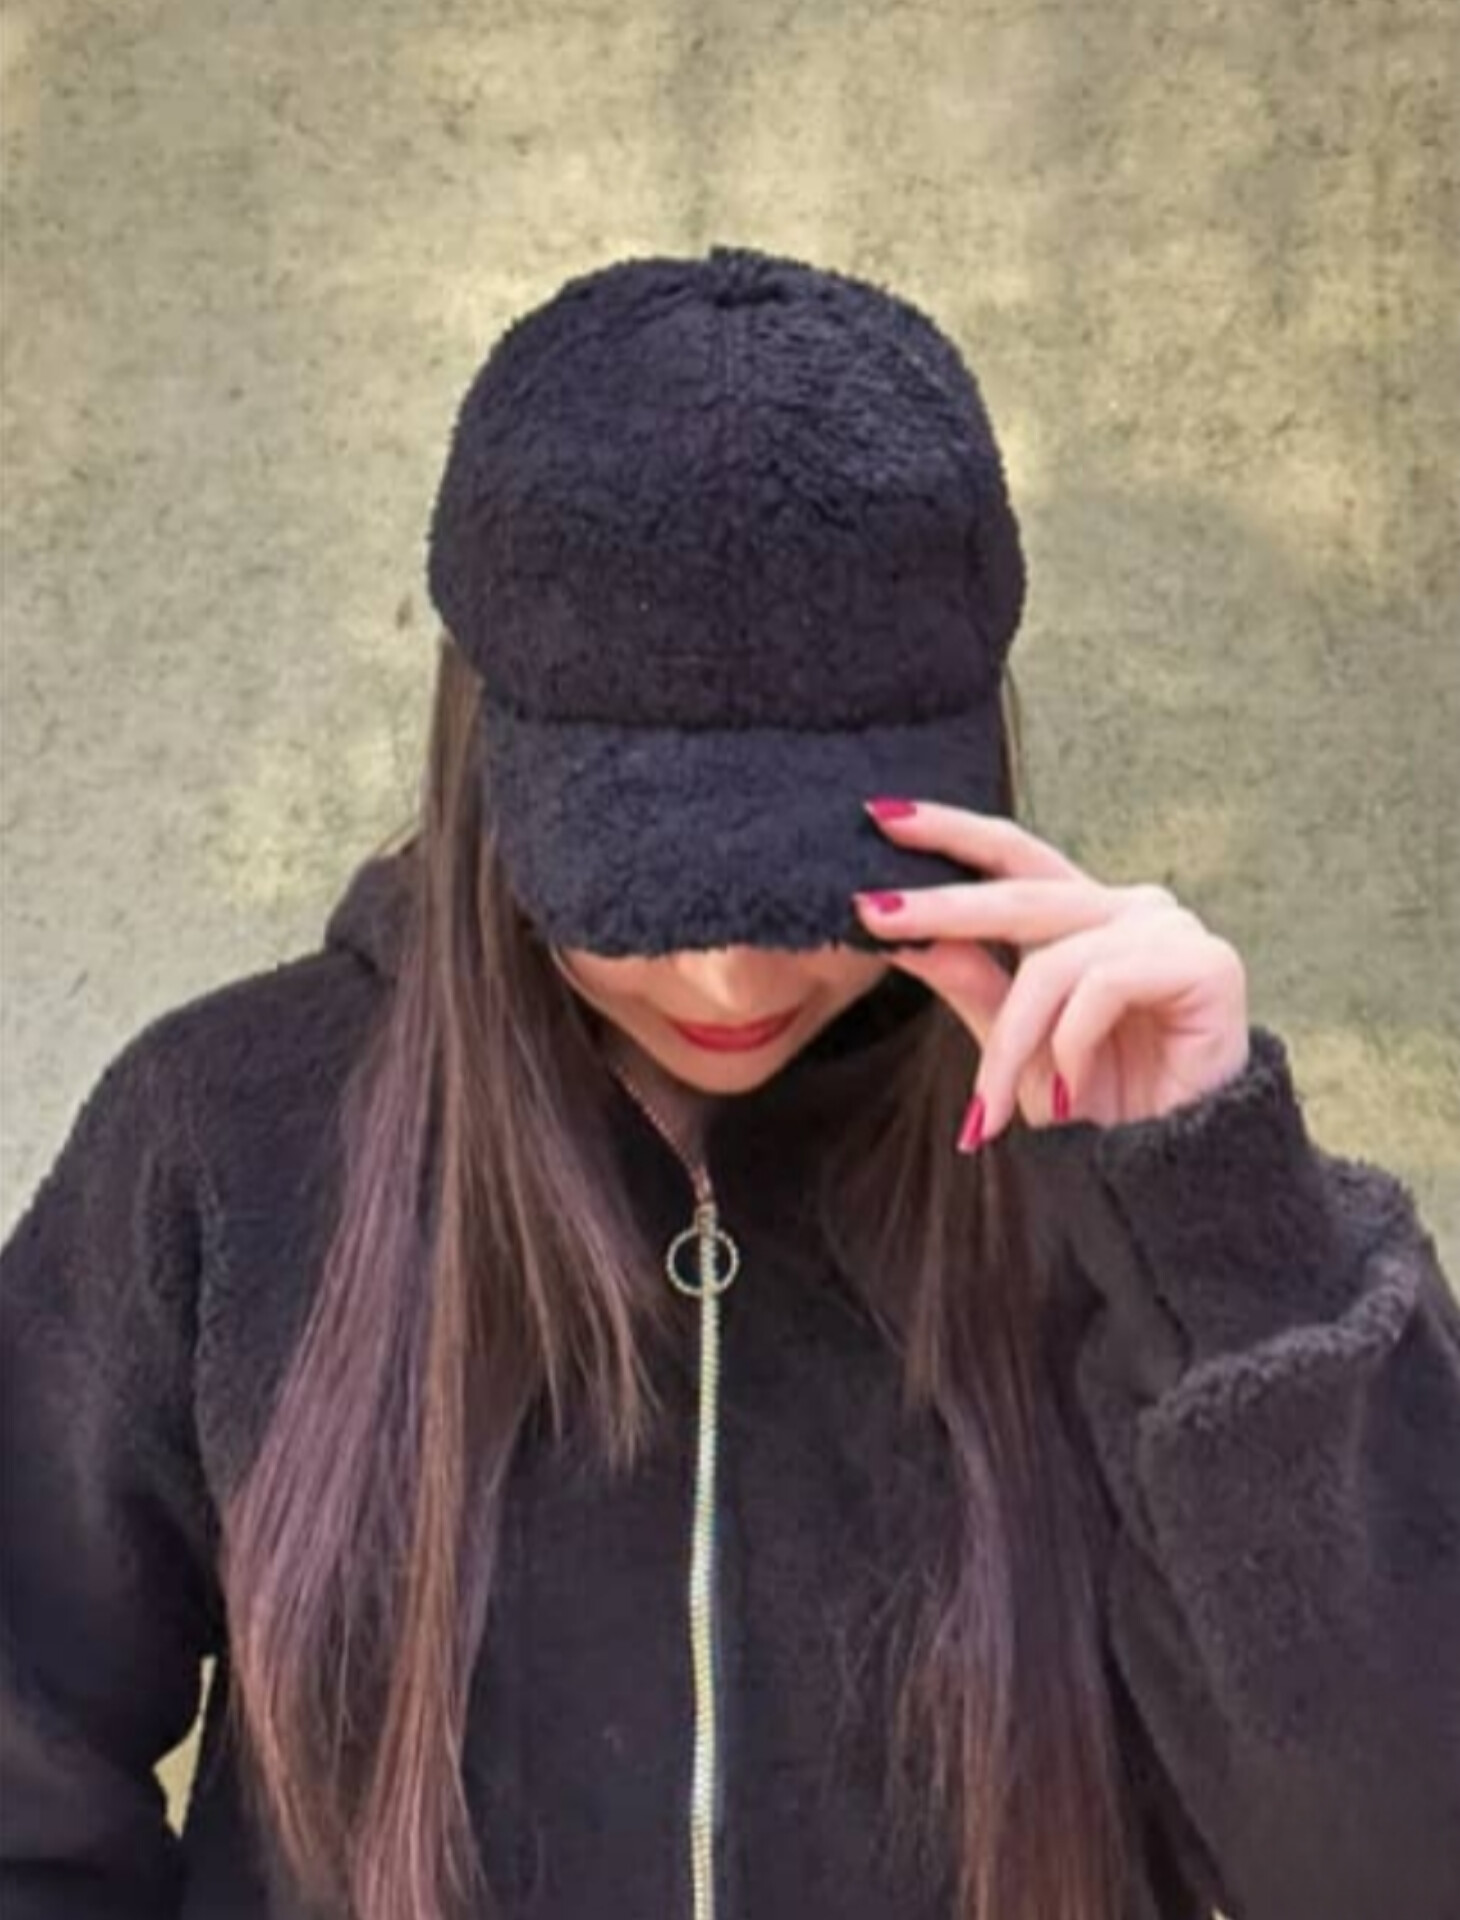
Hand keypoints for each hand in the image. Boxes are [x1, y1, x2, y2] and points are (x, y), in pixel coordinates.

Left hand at [851, 799, 1251, 1151]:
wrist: (1169, 1168)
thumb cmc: (1098, 1103)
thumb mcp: (1013, 1045)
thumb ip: (970, 983)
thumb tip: (901, 929)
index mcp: (1085, 915)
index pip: (1011, 856)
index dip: (951, 832)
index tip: (880, 817)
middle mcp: (1128, 909)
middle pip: (1021, 893)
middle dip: (942, 906)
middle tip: (874, 915)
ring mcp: (1170, 930)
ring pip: (1053, 961)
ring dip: (1011, 1040)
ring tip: (992, 1105)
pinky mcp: (1206, 963)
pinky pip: (1104, 985)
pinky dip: (1072, 1041)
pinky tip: (1071, 1083)